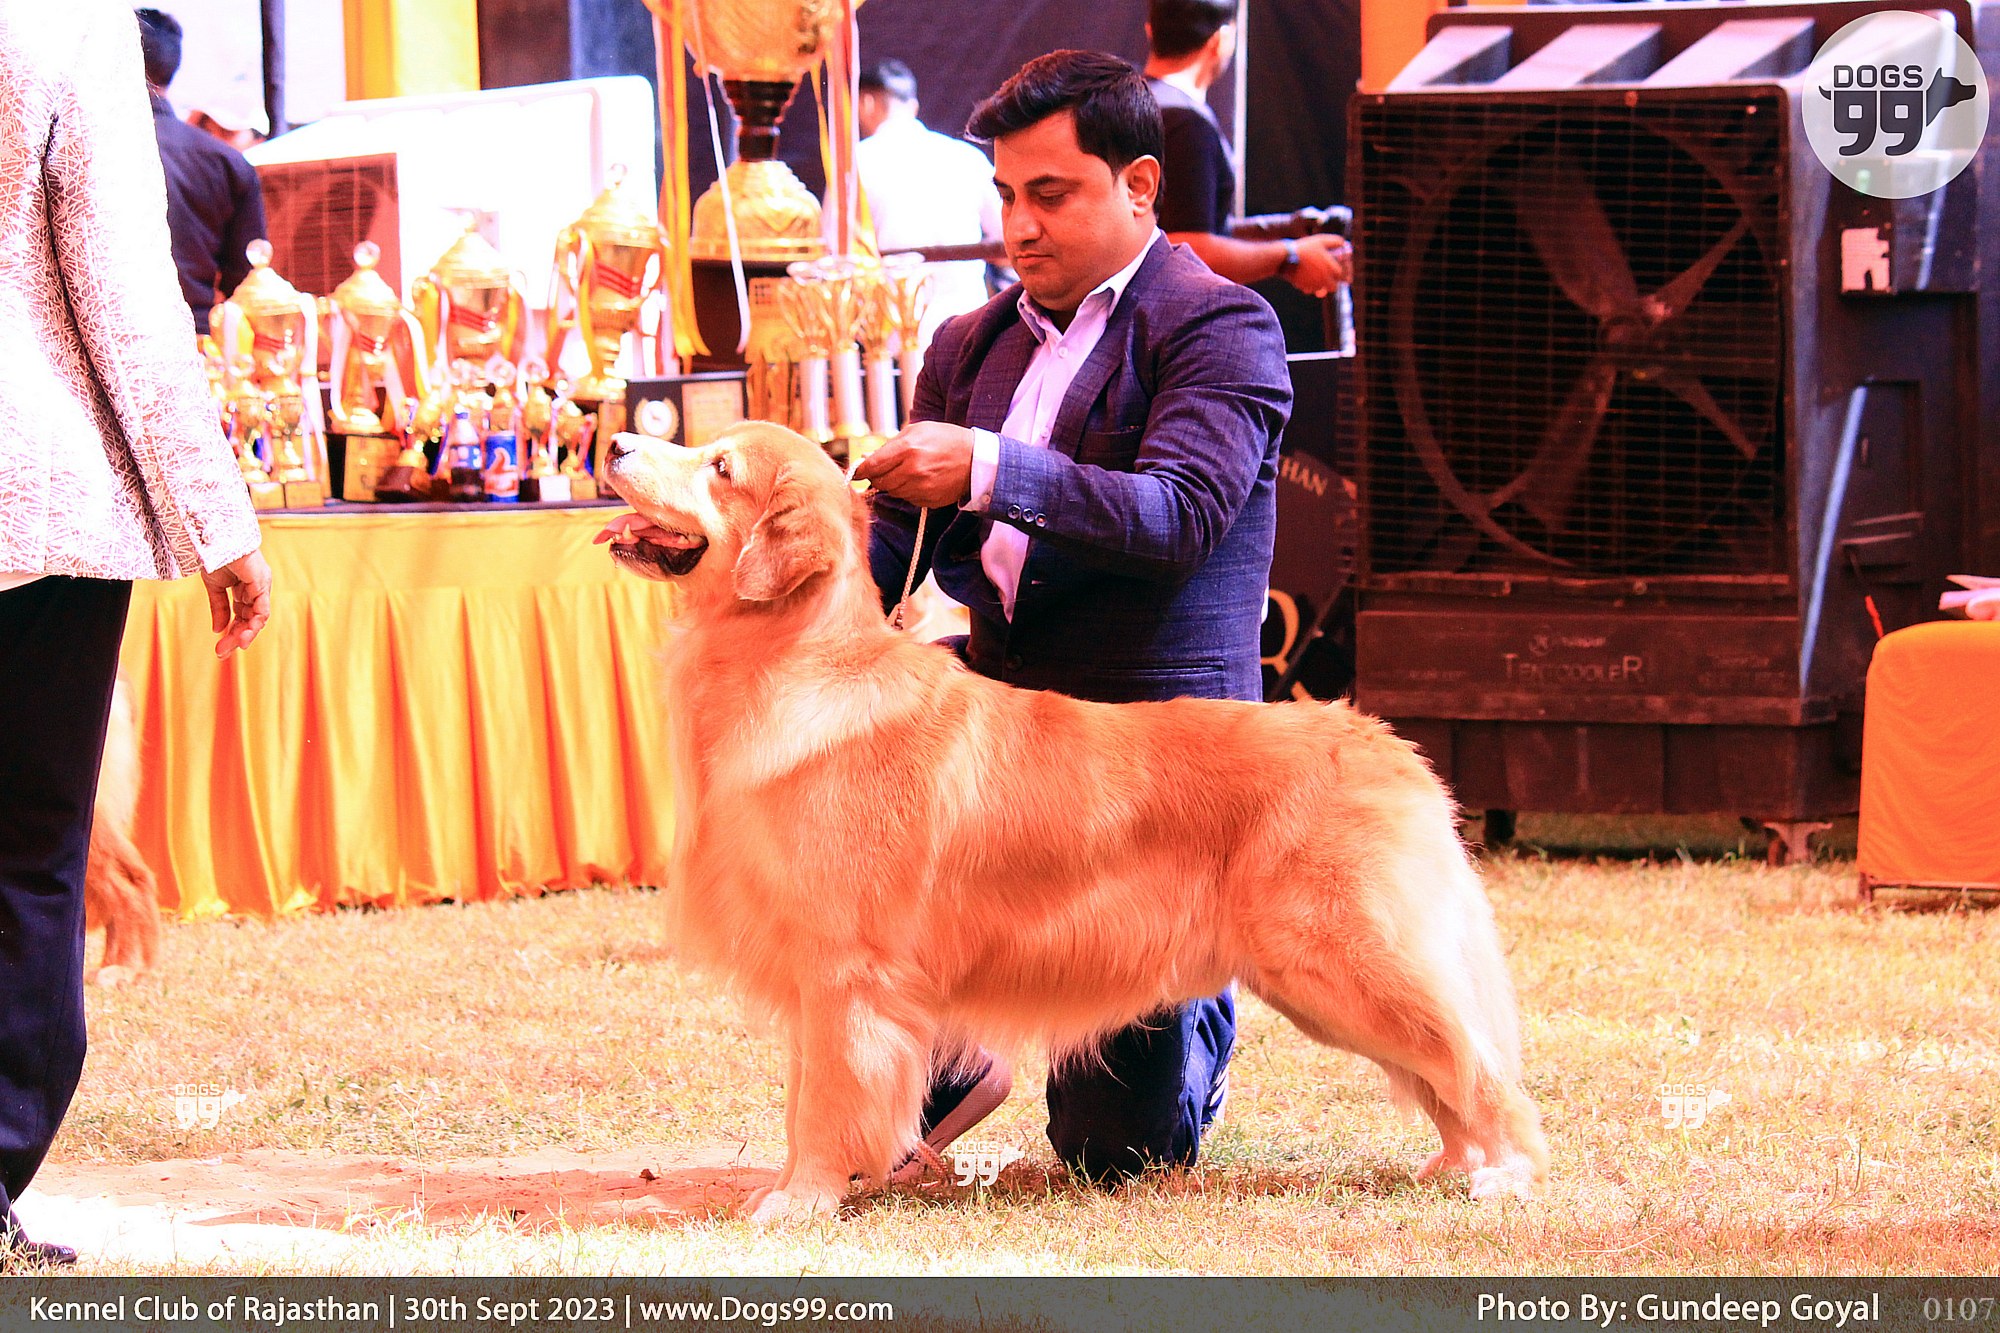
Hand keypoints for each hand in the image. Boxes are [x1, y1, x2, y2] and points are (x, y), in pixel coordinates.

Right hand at [201, 550, 273, 658]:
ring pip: (257, 618)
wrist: (213, 538)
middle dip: (236, 637)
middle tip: (222, 653)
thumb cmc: (215, 555)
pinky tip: (243, 634)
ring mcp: (261, 586)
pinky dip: (254, 623)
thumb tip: (218, 630)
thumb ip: (219, 608)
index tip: (220, 650)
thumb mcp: (214, 587)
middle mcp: (256, 589)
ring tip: (235, 647)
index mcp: (245, 589)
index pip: (242, 616)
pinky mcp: (261, 583)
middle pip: (249, 620)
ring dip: (245, 633)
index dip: (231, 633)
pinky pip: (262, 608)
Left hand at [851, 421, 974, 508]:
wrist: (976, 459)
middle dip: (878, 477)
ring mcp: (921, 488)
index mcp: (907, 449)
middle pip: (880, 482)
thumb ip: (891, 445)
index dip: (861, 471)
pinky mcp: (928, 500)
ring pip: (893, 492)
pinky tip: (920, 480)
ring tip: (908, 471)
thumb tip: (868, 459)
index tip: (856, 472)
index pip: (872, 466)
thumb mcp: (918, 430)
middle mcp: (912, 470)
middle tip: (883, 471)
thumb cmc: (946, 439)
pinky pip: (908, 499)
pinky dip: (909, 491)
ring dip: (894, 484)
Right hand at [1282, 233, 1351, 298]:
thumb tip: (1344, 244)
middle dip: (1332, 283)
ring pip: (1320, 290)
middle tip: (1329, 278)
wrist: (1286, 258)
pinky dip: (1309, 286)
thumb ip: (1335, 241)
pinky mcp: (1303, 287)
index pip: (1341, 275)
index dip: (1342, 274)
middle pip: (1333, 287)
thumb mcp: (1321, 240)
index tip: (1341, 272)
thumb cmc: (1304, 248)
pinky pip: (1309, 290)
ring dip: (1320, 285)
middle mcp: (1324, 278)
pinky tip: (1306, 278)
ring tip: (1316, 277)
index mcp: (1330, 267)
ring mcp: (1313, 284)